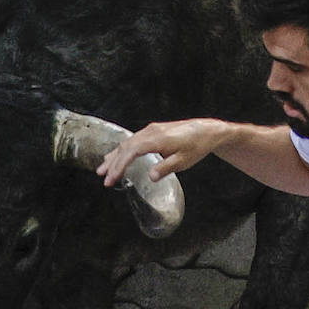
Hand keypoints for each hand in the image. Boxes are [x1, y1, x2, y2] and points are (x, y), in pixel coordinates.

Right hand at [96, 118, 226, 186]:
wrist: (206, 131)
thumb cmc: (196, 146)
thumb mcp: (184, 161)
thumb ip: (166, 168)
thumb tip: (150, 176)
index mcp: (157, 139)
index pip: (131, 152)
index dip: (119, 165)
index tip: (111, 178)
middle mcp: (150, 132)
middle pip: (125, 147)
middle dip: (112, 163)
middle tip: (103, 177)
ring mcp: (150, 130)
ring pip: (127, 143)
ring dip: (114, 156)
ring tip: (103, 168)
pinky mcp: (152, 131)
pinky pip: (133, 140)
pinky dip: (122, 150)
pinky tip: (117, 155)